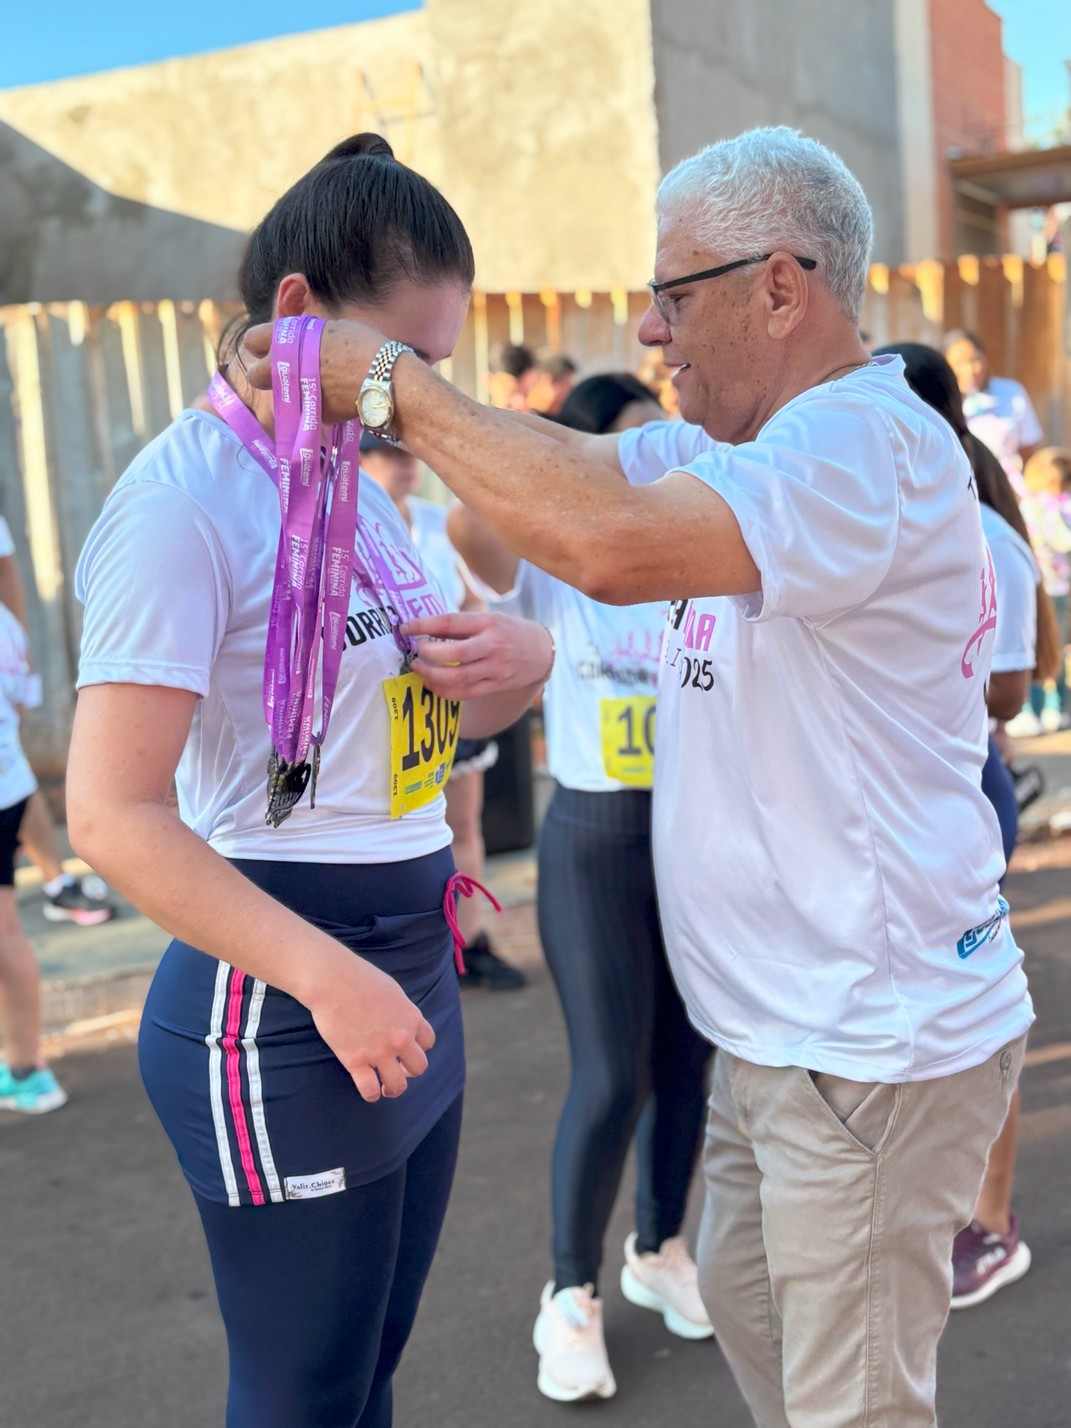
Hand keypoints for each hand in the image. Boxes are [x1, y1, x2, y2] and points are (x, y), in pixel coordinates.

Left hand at [239, 319, 390, 423]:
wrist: (385, 381)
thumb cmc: (364, 347)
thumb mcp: (331, 330)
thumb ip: (308, 337)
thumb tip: (301, 343)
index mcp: (287, 341)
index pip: (252, 340)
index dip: (261, 343)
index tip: (272, 347)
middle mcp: (285, 369)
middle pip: (255, 376)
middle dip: (265, 374)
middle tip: (284, 371)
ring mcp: (297, 395)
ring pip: (283, 396)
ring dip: (293, 391)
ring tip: (320, 384)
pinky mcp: (314, 415)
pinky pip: (308, 408)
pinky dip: (318, 404)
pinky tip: (338, 397)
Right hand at [305, 952, 435, 1102]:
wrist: (333, 981)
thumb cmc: (359, 978)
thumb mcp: (392, 990)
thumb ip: (400, 1009)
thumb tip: (400, 1018)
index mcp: (410, 1018)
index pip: (428, 1041)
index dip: (418, 1047)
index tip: (407, 1048)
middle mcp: (400, 1038)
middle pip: (419, 1066)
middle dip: (410, 1070)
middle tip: (399, 1070)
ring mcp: (379, 1051)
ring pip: (398, 1085)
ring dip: (393, 1088)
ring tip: (385, 1087)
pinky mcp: (355, 1060)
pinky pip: (369, 1089)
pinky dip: (371, 1094)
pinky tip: (369, 1092)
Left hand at [402, 612, 553, 699]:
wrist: (541, 651)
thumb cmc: (509, 632)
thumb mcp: (489, 619)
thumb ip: (461, 625)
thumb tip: (424, 629)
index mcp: (488, 623)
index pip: (452, 622)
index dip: (425, 625)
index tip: (406, 627)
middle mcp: (493, 645)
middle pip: (455, 653)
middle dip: (429, 654)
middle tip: (416, 652)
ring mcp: (496, 668)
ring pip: (459, 677)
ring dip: (433, 675)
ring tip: (418, 668)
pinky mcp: (496, 685)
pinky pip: (466, 693)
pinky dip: (446, 691)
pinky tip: (432, 685)